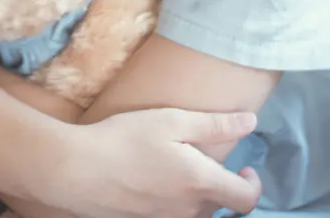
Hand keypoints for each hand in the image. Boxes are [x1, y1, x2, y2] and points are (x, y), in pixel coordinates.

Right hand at [39, 109, 261, 217]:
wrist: (76, 171)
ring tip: (174, 166)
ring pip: (194, 211)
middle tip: (202, 157)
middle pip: (220, 205)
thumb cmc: (124, 140)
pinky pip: (170, 213)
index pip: (247, 199)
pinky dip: (170, 198)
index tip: (244, 166)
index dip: (253, 184)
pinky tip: (149, 178)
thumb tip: (252, 122)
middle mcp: (187, 210)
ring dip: (195, 192)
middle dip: (219, 183)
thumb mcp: (170, 121)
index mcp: (200, 183)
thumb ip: (214, 124)